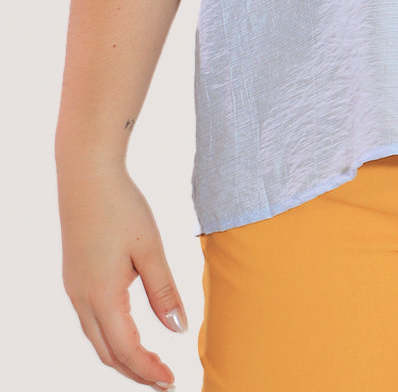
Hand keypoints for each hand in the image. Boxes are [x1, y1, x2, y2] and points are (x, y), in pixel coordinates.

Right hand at [58, 160, 186, 386]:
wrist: (86, 174)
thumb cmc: (121, 205)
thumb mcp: (150, 248)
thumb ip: (163, 291)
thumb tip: (177, 329)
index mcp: (102, 295)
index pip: (126, 349)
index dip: (149, 370)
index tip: (172, 381)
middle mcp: (82, 298)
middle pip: (107, 353)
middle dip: (135, 372)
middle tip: (164, 380)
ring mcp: (74, 288)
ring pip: (96, 338)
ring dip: (122, 356)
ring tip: (150, 362)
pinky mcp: (74, 277)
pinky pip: (90, 320)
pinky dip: (111, 335)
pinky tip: (130, 330)